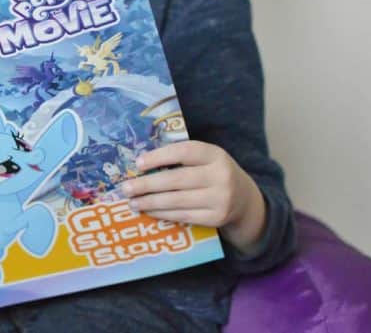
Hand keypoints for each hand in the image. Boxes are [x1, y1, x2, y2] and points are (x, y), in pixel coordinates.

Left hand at [120, 140, 266, 254]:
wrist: (244, 199)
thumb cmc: (212, 173)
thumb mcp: (205, 159)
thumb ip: (180, 157)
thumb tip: (140, 163)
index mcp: (215, 154)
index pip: (184, 152)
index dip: (159, 157)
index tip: (138, 163)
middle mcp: (220, 176)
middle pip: (177, 180)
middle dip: (147, 185)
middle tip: (126, 188)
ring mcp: (220, 199)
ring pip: (177, 201)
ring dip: (150, 202)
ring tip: (132, 202)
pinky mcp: (216, 218)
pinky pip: (183, 215)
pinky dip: (162, 213)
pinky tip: (148, 210)